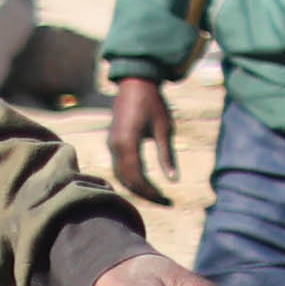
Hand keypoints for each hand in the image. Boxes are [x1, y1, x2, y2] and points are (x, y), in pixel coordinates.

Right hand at [106, 77, 179, 200]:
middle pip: (126, 179)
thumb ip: (166, 155)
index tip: (167, 200)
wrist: (135, 83)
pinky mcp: (112, 141)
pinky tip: (144, 181)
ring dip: (136, 187)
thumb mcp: (165, 129)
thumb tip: (173, 180)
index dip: (151, 192)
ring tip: (155, 195)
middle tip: (164, 202)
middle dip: (144, 194)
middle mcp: (115, 146)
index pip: (136, 177)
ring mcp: (111, 144)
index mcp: (127, 143)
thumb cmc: (153, 103)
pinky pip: (118, 166)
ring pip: (120, 174)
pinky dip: (130, 177)